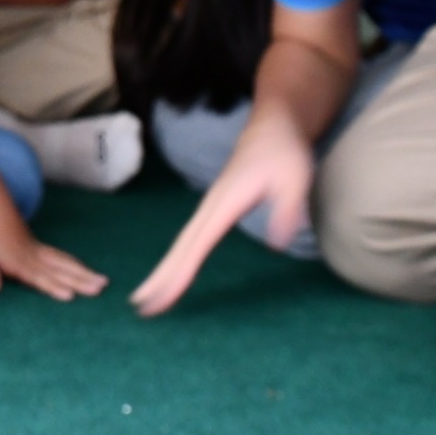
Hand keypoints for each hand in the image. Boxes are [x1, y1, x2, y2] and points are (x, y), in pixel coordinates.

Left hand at [0, 184, 107, 301]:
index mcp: (17, 259)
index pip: (39, 277)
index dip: (54, 287)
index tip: (71, 296)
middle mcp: (31, 255)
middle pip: (60, 270)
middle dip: (81, 280)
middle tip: (102, 287)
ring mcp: (35, 248)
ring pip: (64, 262)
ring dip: (83, 272)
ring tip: (102, 280)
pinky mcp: (35, 243)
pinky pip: (59, 255)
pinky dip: (72, 263)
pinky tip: (80, 268)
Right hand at [131, 114, 313, 316]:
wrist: (272, 127)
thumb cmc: (284, 152)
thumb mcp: (296, 179)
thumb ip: (288, 210)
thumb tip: (276, 244)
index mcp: (226, 202)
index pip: (197, 244)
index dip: (179, 271)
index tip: (160, 294)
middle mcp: (211, 207)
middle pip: (181, 247)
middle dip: (160, 277)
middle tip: (139, 307)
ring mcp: (210, 208)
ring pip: (182, 244)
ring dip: (164, 271)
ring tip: (146, 300)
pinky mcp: (214, 210)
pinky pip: (192, 240)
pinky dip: (178, 259)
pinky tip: (174, 273)